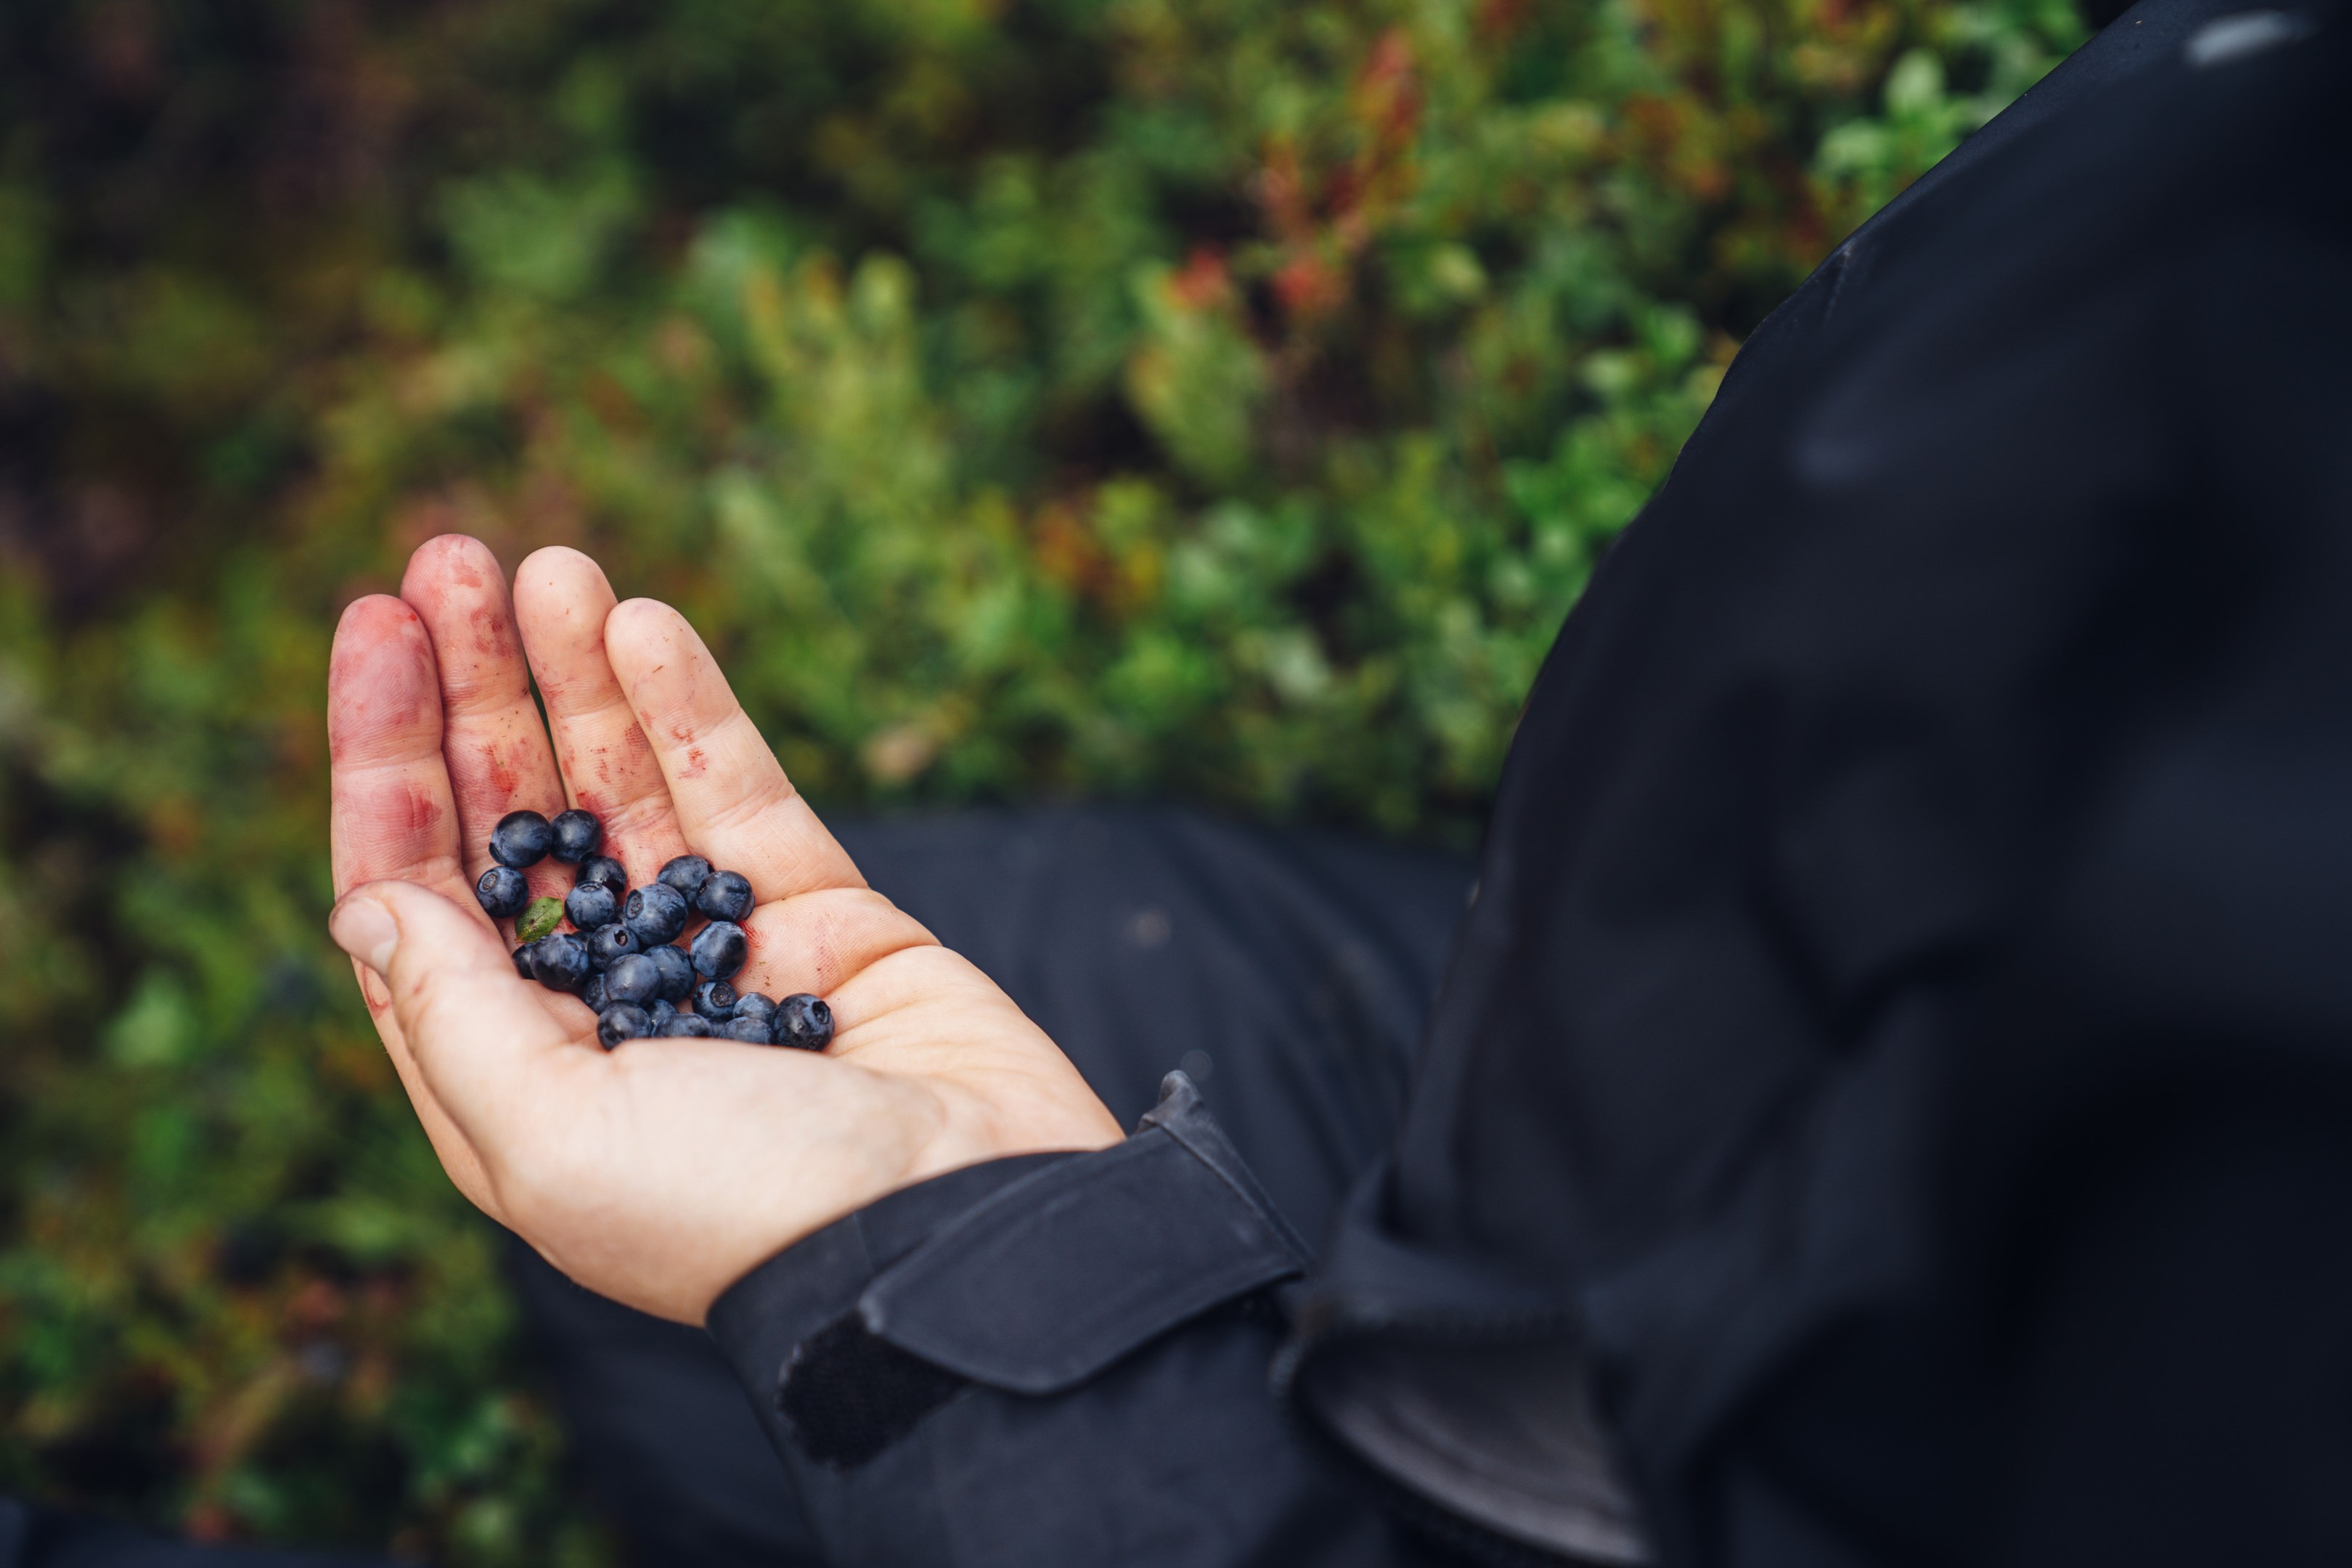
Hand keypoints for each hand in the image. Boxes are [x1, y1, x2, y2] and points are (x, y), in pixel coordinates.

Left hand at [326, 535, 1121, 1323]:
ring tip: (549, 564)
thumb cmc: (742, 1212)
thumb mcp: (555, 1140)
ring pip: (626, 783)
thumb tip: (372, 904)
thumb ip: (456, 1015)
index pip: (421, 889)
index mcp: (520, 1073)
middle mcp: (606, 1003)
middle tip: (450, 559)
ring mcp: (718, 950)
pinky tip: (644, 626)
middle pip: (517, 816)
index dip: (387, 758)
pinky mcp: (824, 914)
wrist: (962, 1232)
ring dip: (578, 672)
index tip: (375, 633)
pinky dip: (691, 707)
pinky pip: (740, 790)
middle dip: (477, 688)